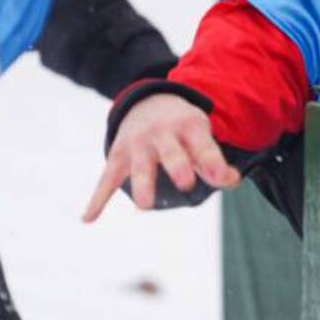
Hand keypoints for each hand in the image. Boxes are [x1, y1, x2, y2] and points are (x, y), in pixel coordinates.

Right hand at [83, 93, 240, 222]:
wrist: (148, 101)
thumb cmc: (183, 127)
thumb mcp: (202, 135)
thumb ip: (215, 162)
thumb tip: (230, 181)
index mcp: (189, 126)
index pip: (203, 146)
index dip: (213, 163)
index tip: (223, 178)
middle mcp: (162, 133)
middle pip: (170, 152)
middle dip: (177, 166)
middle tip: (185, 182)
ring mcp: (137, 145)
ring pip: (140, 167)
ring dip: (143, 185)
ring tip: (144, 206)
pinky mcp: (118, 156)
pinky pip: (107, 179)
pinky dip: (97, 198)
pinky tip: (88, 217)